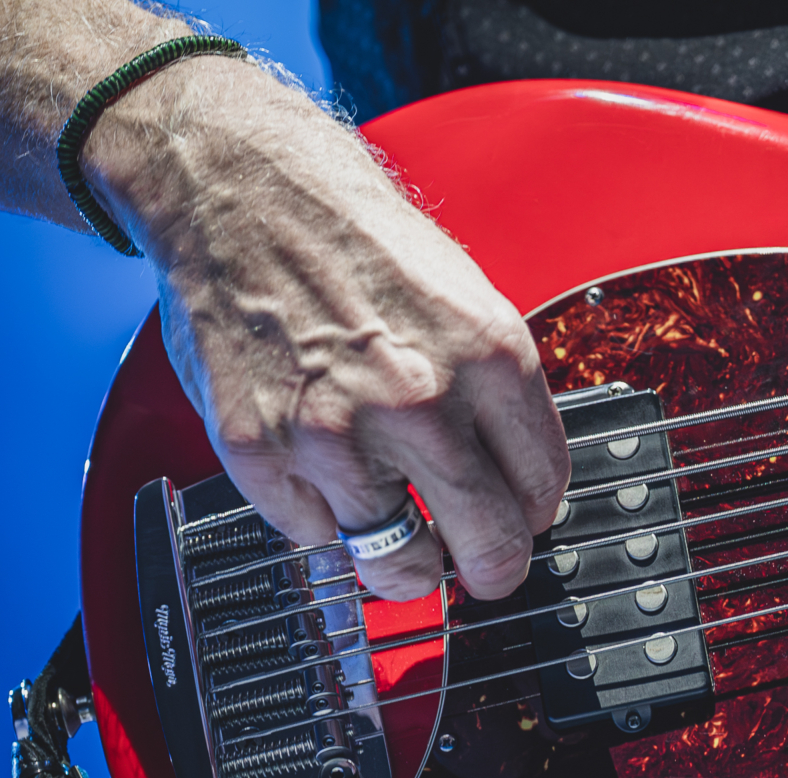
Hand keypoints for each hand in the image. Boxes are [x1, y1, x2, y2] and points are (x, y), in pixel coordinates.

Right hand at [88, 58, 569, 600]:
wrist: (244, 195)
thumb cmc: (358, 245)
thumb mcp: (469, 300)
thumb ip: (498, 395)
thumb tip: (519, 485)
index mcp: (490, 358)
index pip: (543, 486)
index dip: (535, 515)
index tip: (522, 521)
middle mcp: (419, 401)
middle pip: (486, 543)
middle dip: (492, 571)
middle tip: (484, 573)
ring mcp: (336, 432)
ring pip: (397, 563)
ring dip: (406, 565)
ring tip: (403, 540)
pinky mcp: (261, 451)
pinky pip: (315, 536)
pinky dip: (323, 519)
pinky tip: (324, 474)